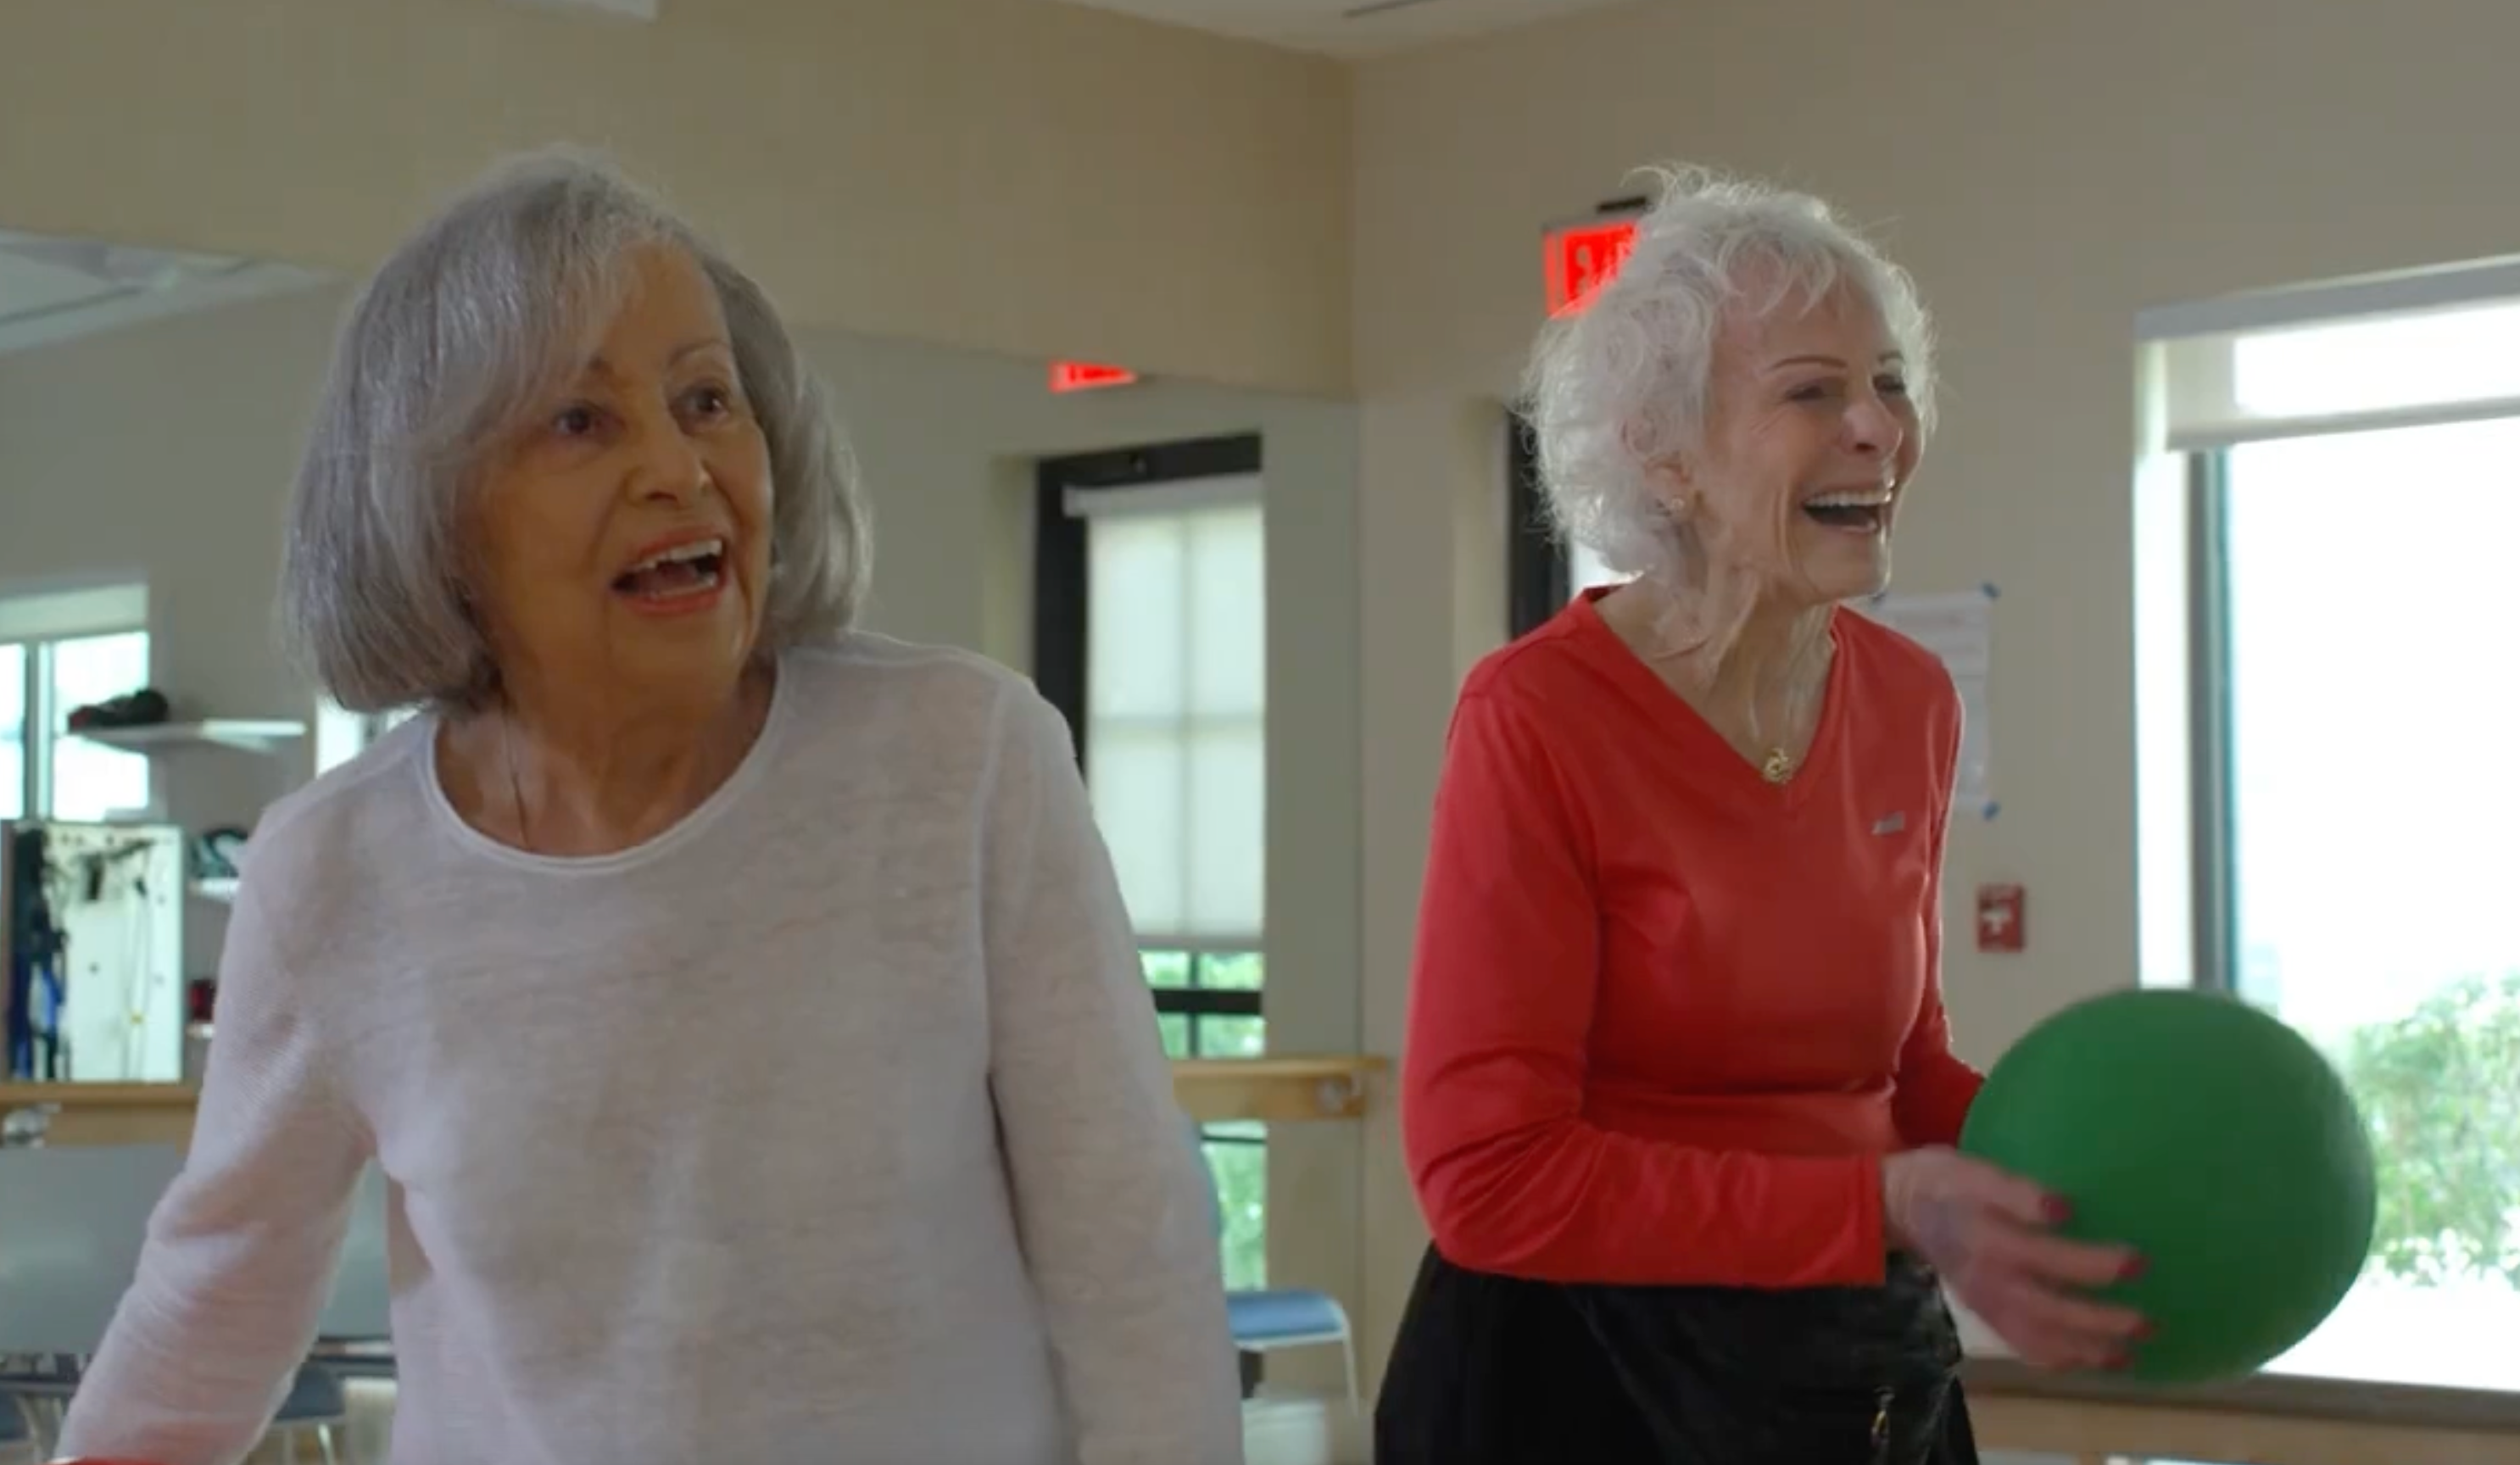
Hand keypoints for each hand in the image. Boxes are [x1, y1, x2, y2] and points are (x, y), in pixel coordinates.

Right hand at [1881, 1145, 2146, 1369]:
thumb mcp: (1973, 1170)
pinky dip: (2063, 1360)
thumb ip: (2015, 1190)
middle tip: (2148, 1323)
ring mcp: (1987, 1307)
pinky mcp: (1987, 1317)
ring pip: (2041, 1341)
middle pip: (2051, 1313)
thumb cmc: (1945, 1181)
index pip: (2046, 1258)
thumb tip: (2064, 1208)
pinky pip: (2026, 1348)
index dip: (2092, 1264)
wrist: (1901, 1208)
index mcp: (1988, 1242)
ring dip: (2087, 1351)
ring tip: (2131, 1353)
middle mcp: (1989, 1283)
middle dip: (2101, 1323)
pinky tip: (2095, 1359)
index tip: (2138, 1261)